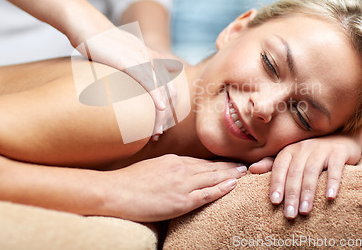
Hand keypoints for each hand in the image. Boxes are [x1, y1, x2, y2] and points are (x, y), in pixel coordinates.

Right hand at [74, 27, 185, 138]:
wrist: (86, 25)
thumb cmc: (98, 43)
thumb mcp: (119, 55)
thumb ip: (127, 69)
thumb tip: (125, 86)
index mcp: (149, 57)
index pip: (167, 85)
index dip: (167, 105)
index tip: (159, 124)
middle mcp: (149, 58)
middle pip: (168, 89)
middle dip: (166, 114)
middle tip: (158, 133)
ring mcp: (140, 59)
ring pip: (160, 88)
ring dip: (161, 112)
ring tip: (158, 130)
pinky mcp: (129, 61)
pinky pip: (148, 81)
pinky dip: (156, 95)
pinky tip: (161, 108)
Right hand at [102, 154, 246, 221]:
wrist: (116, 191)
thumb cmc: (129, 181)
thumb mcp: (151, 166)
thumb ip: (167, 167)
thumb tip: (175, 170)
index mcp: (174, 160)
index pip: (201, 162)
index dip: (217, 162)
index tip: (228, 162)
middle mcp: (182, 169)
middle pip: (211, 167)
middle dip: (229, 166)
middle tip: (244, 165)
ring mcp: (183, 184)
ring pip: (213, 178)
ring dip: (230, 175)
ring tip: (243, 173)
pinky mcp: (182, 201)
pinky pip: (207, 194)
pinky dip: (222, 189)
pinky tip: (233, 185)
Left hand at [249, 135, 360, 218]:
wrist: (342, 140)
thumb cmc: (313, 154)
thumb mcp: (292, 157)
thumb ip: (272, 164)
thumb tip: (251, 169)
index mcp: (290, 150)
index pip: (279, 167)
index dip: (276, 184)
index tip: (275, 202)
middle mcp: (304, 147)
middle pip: (295, 173)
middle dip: (291, 195)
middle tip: (289, 215)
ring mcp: (322, 149)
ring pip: (312, 172)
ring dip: (308, 193)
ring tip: (305, 211)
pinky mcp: (339, 152)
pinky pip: (335, 168)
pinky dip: (332, 182)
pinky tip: (330, 197)